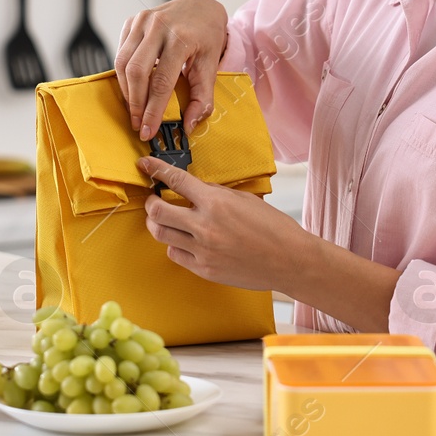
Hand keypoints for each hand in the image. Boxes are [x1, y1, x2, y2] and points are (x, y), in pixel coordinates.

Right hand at [115, 0, 228, 139]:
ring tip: (134, 109)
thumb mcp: (211, 65)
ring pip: (123, 63)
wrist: (201, 6)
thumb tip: (189, 125)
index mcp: (181, 38)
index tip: (148, 130)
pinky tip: (132, 87)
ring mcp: (142, 21)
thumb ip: (202, 97)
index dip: (152, 110)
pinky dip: (124, 73)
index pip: (161, 82)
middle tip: (137, 123)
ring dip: (126, 91)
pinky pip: (121, 52)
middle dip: (135, 103)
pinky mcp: (132, 21)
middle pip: (136, 72)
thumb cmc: (207, 36)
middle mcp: (159, 26)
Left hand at [137, 156, 314, 291]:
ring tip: (166, 220)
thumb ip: (216, 193)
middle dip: (151, 203)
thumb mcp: (245, 199)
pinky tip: (185, 241)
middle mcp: (204, 226)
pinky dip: (175, 245)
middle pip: (156, 211)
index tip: (145, 165)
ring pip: (160, 234)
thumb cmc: (273, 228)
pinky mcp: (204, 269)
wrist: (290, 261)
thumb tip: (194, 189)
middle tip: (155, 200)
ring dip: (157, 224)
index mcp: (216, 202)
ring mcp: (202, 250)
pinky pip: (175, 254)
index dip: (156, 170)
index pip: (175, 180)